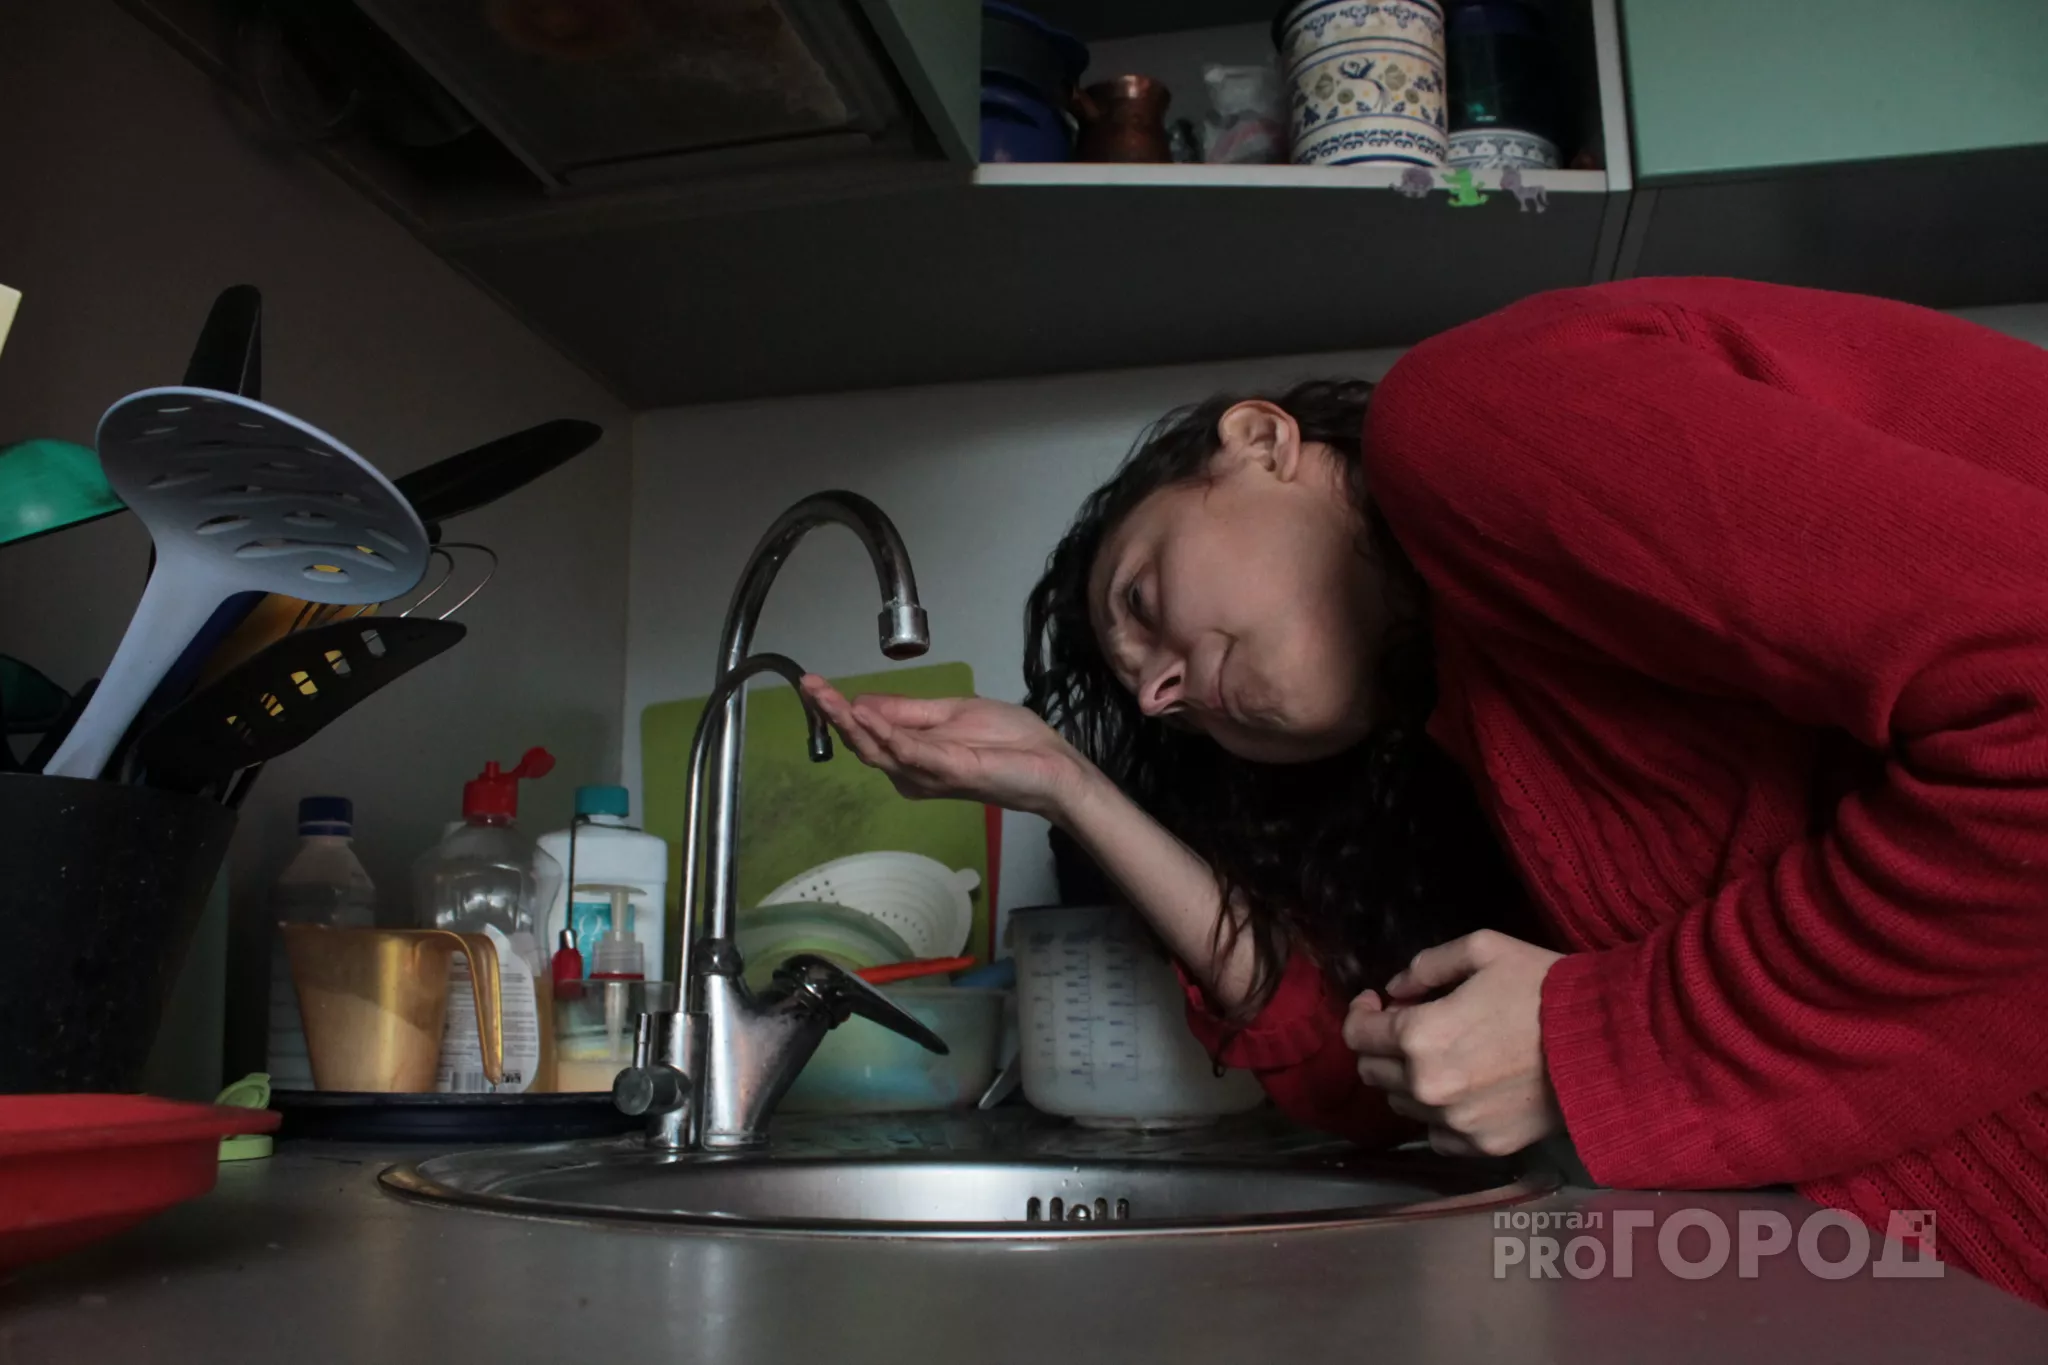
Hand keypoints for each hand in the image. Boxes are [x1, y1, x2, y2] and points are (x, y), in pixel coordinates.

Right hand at [800, 677, 1097, 820]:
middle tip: (807, 686)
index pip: (867, 730)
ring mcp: (928, 774)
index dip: (838, 708)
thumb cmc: (1008, 741)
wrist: (1050, 764)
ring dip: (850, 721)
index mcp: (913, 752)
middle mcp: (912, 770)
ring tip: (825, 697)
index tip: (811, 684)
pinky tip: (865, 715)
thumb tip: (862, 702)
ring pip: (878, 749)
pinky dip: (885, 732)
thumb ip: (908, 711)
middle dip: (833, 713)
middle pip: (863, 742)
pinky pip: (909, 752)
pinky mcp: (948, 771)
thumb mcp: (951, 712)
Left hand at [1341, 930, 1565, 1157]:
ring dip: (1407, 1079)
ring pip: (1402, 1104)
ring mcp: (1455, 1122)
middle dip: (1381, 1046)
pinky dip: (1438, 1113)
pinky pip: (1437, 1134)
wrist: (1606, 1044)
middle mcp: (1428, 1087)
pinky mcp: (1483, 1146)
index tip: (1376, 1002)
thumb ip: (1428, 965)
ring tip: (1439, 1056)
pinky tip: (1462, 1089)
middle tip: (1407, 1026)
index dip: (1360, 1014)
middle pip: (1373, 1072)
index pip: (1357, 1035)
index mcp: (1420, 1036)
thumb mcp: (1484, 949)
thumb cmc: (1545, 990)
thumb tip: (1396, 989)